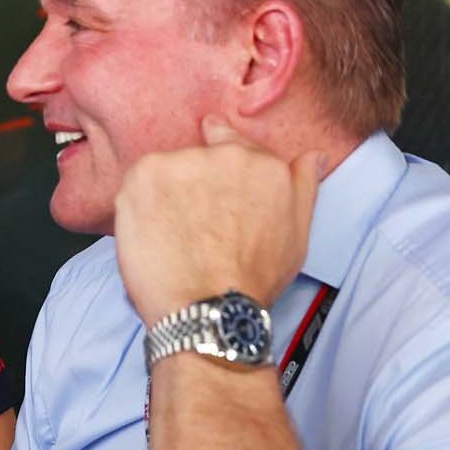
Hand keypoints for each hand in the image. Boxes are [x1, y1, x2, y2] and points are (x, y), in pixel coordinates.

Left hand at [114, 116, 322, 324]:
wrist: (206, 306)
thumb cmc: (254, 279)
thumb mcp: (296, 235)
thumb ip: (302, 186)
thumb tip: (312, 156)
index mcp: (265, 165)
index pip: (233, 142)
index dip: (217, 164)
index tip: (206, 182)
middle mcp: (226, 155)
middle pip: (199, 158)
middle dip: (192, 186)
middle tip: (192, 227)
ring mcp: (184, 161)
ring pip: (167, 170)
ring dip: (165, 194)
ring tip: (172, 234)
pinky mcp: (146, 173)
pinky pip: (138, 181)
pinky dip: (139, 202)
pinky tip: (152, 231)